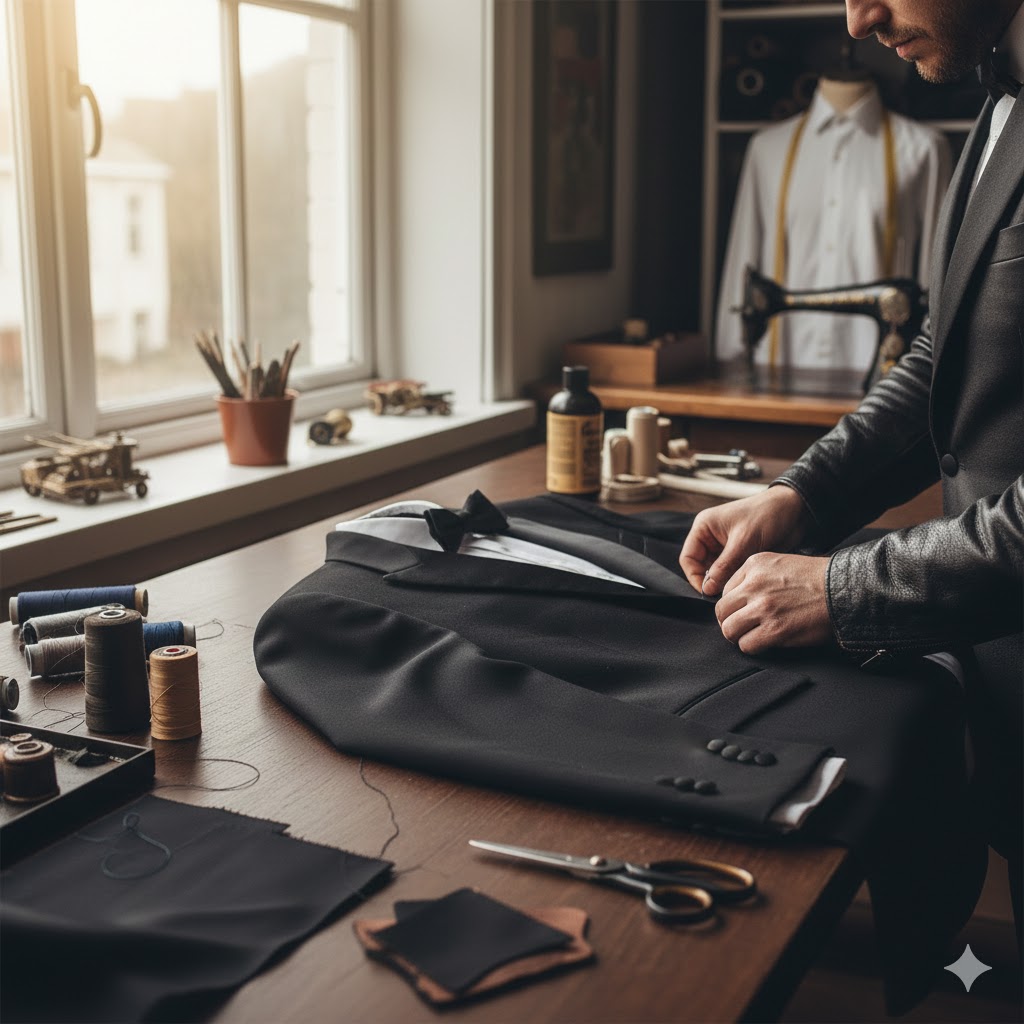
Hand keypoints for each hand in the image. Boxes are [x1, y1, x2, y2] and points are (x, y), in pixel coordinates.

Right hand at [679, 486, 811, 596]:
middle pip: (700, 568)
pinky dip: (735, 580)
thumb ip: (724, 567)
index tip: (708, 593)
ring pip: (716, 573)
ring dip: (724, 581)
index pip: (688, 558)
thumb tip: (707, 590)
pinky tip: (745, 584)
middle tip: (724, 595)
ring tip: (737, 589)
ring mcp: (725, 547)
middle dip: (711, 582)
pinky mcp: (739, 554)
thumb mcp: (743, 541)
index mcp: (704, 527)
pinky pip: (730, 572)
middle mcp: (711, 537)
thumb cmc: (767, 515)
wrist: (795, 510)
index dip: (695, 577)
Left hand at [715, 553, 831, 652]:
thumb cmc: (817, 578)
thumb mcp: (780, 563)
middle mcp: (754, 585)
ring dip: (739, 636)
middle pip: (722, 611)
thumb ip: (756, 576)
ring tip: (752, 636)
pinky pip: (746, 645)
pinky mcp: (774, 630)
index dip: (733, 605)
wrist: (843, 590)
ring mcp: (763, 608)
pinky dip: (752, 647)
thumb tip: (737, 597)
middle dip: (730, 621)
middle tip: (742, 627)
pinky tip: (764, 643)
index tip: (743, 611)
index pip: (725, 590)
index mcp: (754, 565)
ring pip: (729, 629)